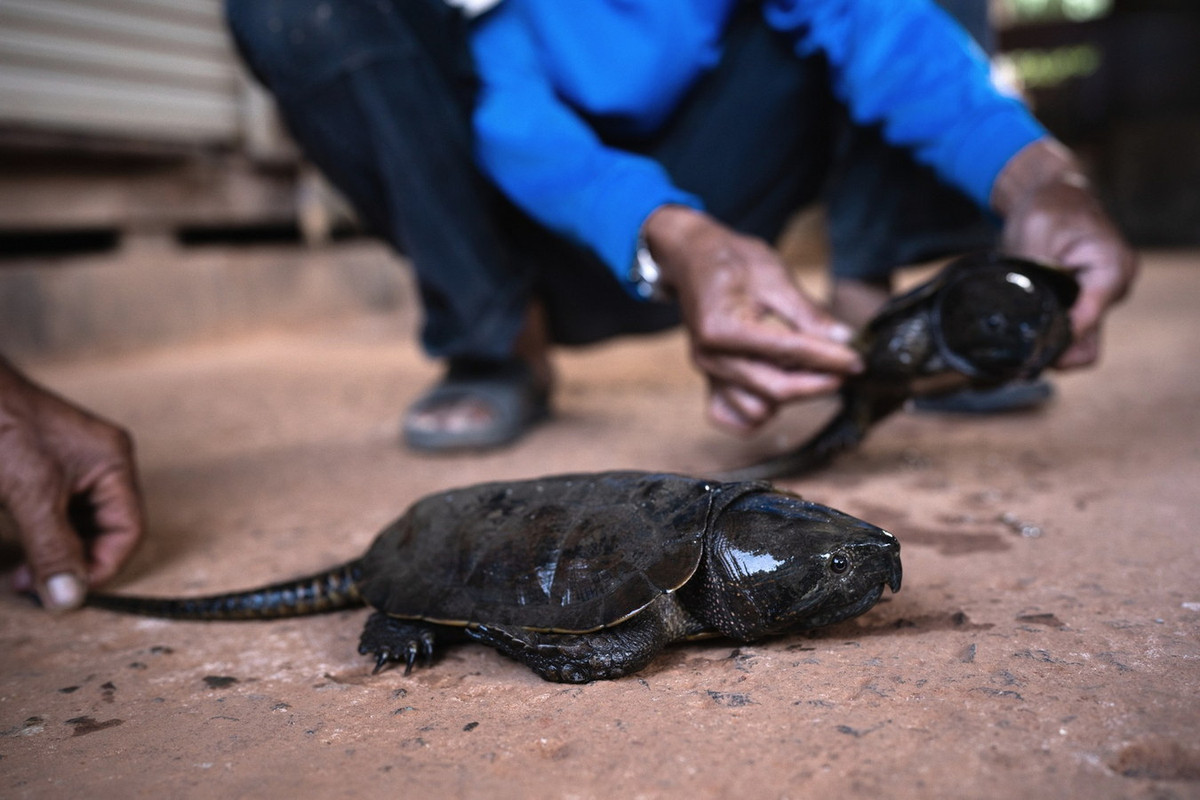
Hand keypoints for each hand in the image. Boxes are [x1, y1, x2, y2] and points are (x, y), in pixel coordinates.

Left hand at [0, 357, 143, 609]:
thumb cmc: (1, 423)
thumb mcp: (30, 494)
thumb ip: (51, 547)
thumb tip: (68, 597)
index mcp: (113, 463)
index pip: (128, 530)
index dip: (101, 566)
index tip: (65, 591)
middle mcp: (99, 464)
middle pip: (105, 531)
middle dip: (74, 562)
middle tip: (35, 585)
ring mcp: (71, 466)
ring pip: (78, 526)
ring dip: (54, 553)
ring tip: (21, 573)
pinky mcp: (42, 470)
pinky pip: (56, 514)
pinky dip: (40, 537)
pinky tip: (19, 548)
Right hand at [641, 206, 861, 432]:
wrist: (693, 258)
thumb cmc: (731, 260)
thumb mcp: (773, 274)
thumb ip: (808, 313)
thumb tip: (844, 340)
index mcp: (722, 328)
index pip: (787, 353)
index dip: (829, 359)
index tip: (858, 361)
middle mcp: (710, 358)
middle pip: (774, 390)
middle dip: (817, 383)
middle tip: (845, 369)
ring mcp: (707, 372)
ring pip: (757, 410)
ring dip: (788, 398)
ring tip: (807, 372)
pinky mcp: (708, 380)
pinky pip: (730, 417)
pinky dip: (756, 413)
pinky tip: (775, 391)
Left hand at [993, 139, 1137, 367]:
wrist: (1053, 193)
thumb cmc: (1046, 209)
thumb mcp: (1033, 238)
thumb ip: (1035, 276)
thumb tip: (1024, 318)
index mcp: (1110, 268)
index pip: (1087, 320)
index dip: (1057, 340)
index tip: (1028, 350)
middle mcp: (1116, 286)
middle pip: (1088, 341)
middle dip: (1054, 352)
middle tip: (1017, 357)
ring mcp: (1105, 296)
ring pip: (1082, 341)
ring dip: (1052, 346)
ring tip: (1018, 346)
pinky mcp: (1090, 300)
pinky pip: (1076, 330)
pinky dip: (1054, 336)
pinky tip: (1029, 335)